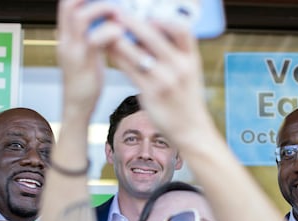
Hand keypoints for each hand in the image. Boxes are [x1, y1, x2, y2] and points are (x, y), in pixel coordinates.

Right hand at [56, 0, 123, 116]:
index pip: (67, 4)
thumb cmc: (85, 84)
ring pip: (81, 17)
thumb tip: (110, 23)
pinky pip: (94, 40)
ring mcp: (72, 51)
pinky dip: (110, 32)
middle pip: (69, 4)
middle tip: (113, 3)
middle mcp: (65, 40)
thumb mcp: (87, 55)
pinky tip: (121, 33)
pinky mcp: (83, 63)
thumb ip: (93, 38)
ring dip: (103, 10)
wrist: (76, 109)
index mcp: (66, 36)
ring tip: (119, 15)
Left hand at [102, 12, 212, 146]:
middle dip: (132, 22)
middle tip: (116, 14)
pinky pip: (129, 70)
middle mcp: (179, 67)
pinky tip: (110, 52)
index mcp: (191, 59)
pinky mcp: (151, 93)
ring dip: (118, 40)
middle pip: (154, 36)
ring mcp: (165, 81)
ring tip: (106, 32)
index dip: (164, 20)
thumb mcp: (188, 74)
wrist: (191, 130)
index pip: (182, 30)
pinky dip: (118, 58)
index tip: (149, 16)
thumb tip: (148, 36)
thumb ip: (173, 55)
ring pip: (136, 53)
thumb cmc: (186, 100)